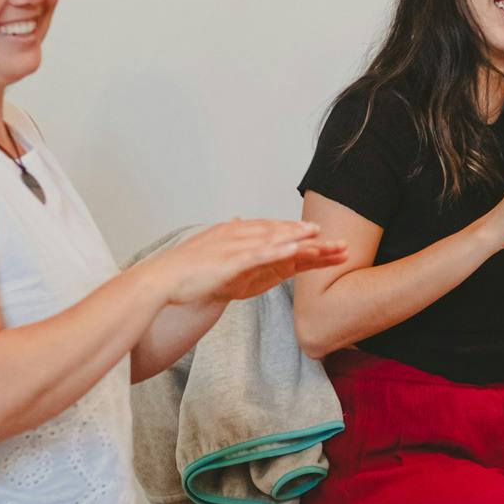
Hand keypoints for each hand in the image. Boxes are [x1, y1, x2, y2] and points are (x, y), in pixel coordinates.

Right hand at [143, 219, 347, 305]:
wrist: (162, 279)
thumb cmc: (185, 272)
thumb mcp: (213, 253)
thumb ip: (230, 242)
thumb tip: (238, 224)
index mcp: (237, 234)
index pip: (276, 234)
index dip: (301, 238)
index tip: (325, 242)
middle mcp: (240, 234)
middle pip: (283, 236)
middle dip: (313, 240)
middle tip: (341, 245)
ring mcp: (236, 246)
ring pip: (277, 241)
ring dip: (303, 241)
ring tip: (327, 242)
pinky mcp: (231, 260)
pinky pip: (262, 254)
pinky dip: (282, 250)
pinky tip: (300, 250)